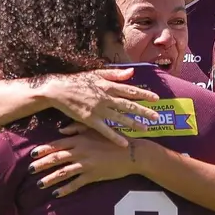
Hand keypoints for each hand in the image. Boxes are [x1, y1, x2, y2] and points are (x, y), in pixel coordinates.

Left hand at [28, 123, 140, 195]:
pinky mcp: (93, 175)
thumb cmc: (113, 139)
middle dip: (42, 164)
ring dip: (50, 178)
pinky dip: (65, 189)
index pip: (57, 144)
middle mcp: (80, 151)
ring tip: (39, 184)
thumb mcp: (95, 129)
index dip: (43, 150)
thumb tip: (60, 130)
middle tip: (30, 170)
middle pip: (56, 158)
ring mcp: (86, 164)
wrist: (131, 152)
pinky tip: (56, 193)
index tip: (32, 154)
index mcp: (80, 139)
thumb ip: (77, 128)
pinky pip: (76, 183)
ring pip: (63, 172)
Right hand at [44, 68, 160, 147]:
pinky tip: (124, 143)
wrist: (59, 90)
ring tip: (145, 129)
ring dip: (134, 124)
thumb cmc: (78, 81)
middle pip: (128, 105)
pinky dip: (115, 136)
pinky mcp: (89, 120)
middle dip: (143, 111)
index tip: (155, 98)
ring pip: (119, 118)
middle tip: (156, 117)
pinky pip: (105, 130)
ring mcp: (98, 109)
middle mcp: (105, 97)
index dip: (143, 94)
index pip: (130, 90)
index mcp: (108, 85)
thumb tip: (132, 71)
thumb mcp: (97, 74)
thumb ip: (115, 74)